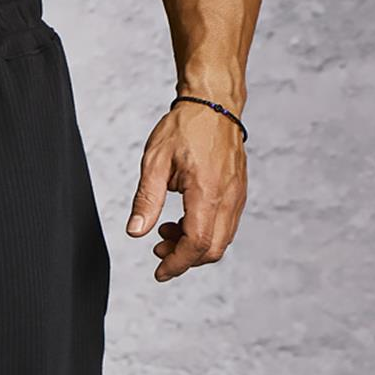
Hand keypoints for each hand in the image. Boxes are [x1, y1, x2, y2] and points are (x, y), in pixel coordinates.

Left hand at [126, 101, 247, 281]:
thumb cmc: (185, 126)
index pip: (197, 243)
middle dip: (184, 258)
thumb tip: (136, 231)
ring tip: (165, 231)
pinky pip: (225, 224)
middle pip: (213, 249)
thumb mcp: (155, 162)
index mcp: (208, 191)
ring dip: (193, 246)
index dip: (177, 263)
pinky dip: (204, 232)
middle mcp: (229, 196)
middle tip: (158, 248)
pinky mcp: (238, 191)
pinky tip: (182, 221)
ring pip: (221, 239)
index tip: (159, 272)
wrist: (214, 101)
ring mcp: (237, 194)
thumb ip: (146, 200)